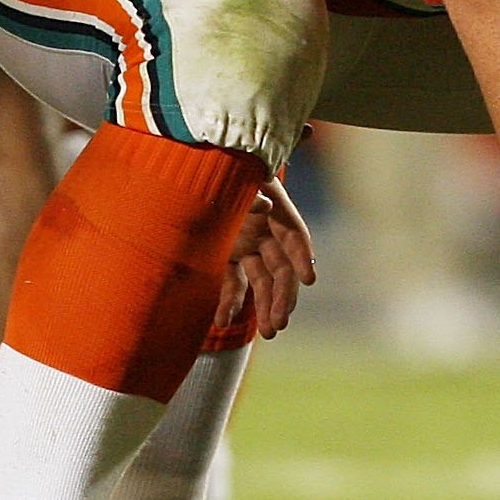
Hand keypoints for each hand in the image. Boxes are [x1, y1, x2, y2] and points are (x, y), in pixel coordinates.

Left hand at [213, 178, 314, 341]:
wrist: (189, 168)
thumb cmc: (218, 168)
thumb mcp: (235, 177)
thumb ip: (250, 192)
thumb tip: (265, 206)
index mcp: (274, 209)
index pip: (294, 235)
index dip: (302, 257)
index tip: (309, 279)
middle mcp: (264, 231)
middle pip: (281, 268)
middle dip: (284, 296)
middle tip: (280, 322)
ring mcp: (246, 245)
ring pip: (262, 282)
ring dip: (266, 307)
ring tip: (268, 331)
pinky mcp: (226, 257)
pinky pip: (233, 283)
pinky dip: (229, 303)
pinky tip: (222, 322)